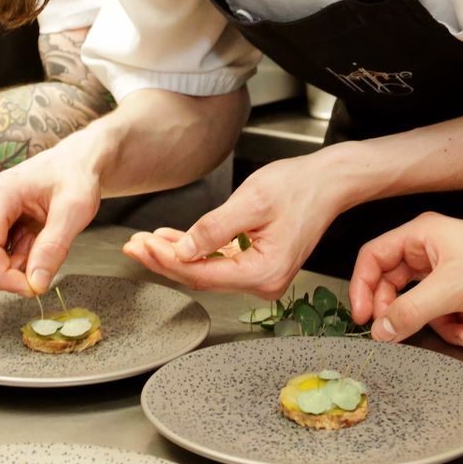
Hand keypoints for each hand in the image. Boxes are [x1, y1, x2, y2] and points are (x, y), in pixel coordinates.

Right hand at [0, 135, 104, 295]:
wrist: (73, 163)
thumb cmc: (74, 177)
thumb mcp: (75, 210)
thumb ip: (54, 247)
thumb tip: (36, 283)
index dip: (5, 278)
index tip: (34, 285)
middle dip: (1, 277)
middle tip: (35, 264)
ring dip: (5, 270)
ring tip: (35, 247)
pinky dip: (7, 263)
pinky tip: (29, 244)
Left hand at [120, 158, 342, 297]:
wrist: (329, 181)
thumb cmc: (300, 186)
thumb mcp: (251, 201)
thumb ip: (214, 228)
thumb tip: (182, 250)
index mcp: (265, 271)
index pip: (203, 274)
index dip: (167, 261)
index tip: (142, 246)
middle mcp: (264, 282)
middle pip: (202, 276)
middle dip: (164, 260)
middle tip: (133, 246)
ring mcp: (261, 275)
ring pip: (207, 269)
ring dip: (176, 255)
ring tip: (144, 241)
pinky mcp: (258, 264)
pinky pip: (219, 261)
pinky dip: (195, 250)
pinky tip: (171, 239)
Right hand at [348, 212, 462, 344]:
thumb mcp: (451, 291)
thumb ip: (410, 311)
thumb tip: (379, 330)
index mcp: (423, 235)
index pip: (374, 256)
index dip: (363, 286)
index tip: (362, 316)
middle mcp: (432, 251)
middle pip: (396, 286)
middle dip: (405, 313)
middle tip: (398, 333)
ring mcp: (448, 273)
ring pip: (422, 307)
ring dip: (443, 325)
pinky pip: (446, 316)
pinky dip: (461, 327)